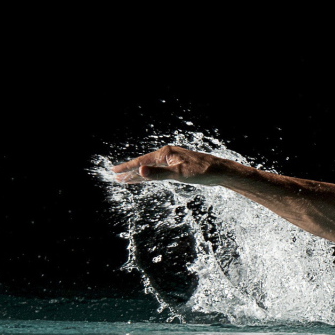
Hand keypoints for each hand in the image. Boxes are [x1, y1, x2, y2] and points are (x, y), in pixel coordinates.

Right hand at [111, 146, 233, 185]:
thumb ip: (159, 174)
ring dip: (139, 175)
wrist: (219, 171)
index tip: (114, 172)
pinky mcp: (178, 167)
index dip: (127, 168)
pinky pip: (159, 172)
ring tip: (126, 180)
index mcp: (165, 154)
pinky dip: (150, 176)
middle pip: (144, 165)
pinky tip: (146, 179)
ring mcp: (172, 161)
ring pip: (151, 169)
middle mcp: (167, 155)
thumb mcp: (179, 174)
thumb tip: (140, 171)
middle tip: (116, 178)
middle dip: (130, 172)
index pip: (141, 162)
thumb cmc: (201, 171)